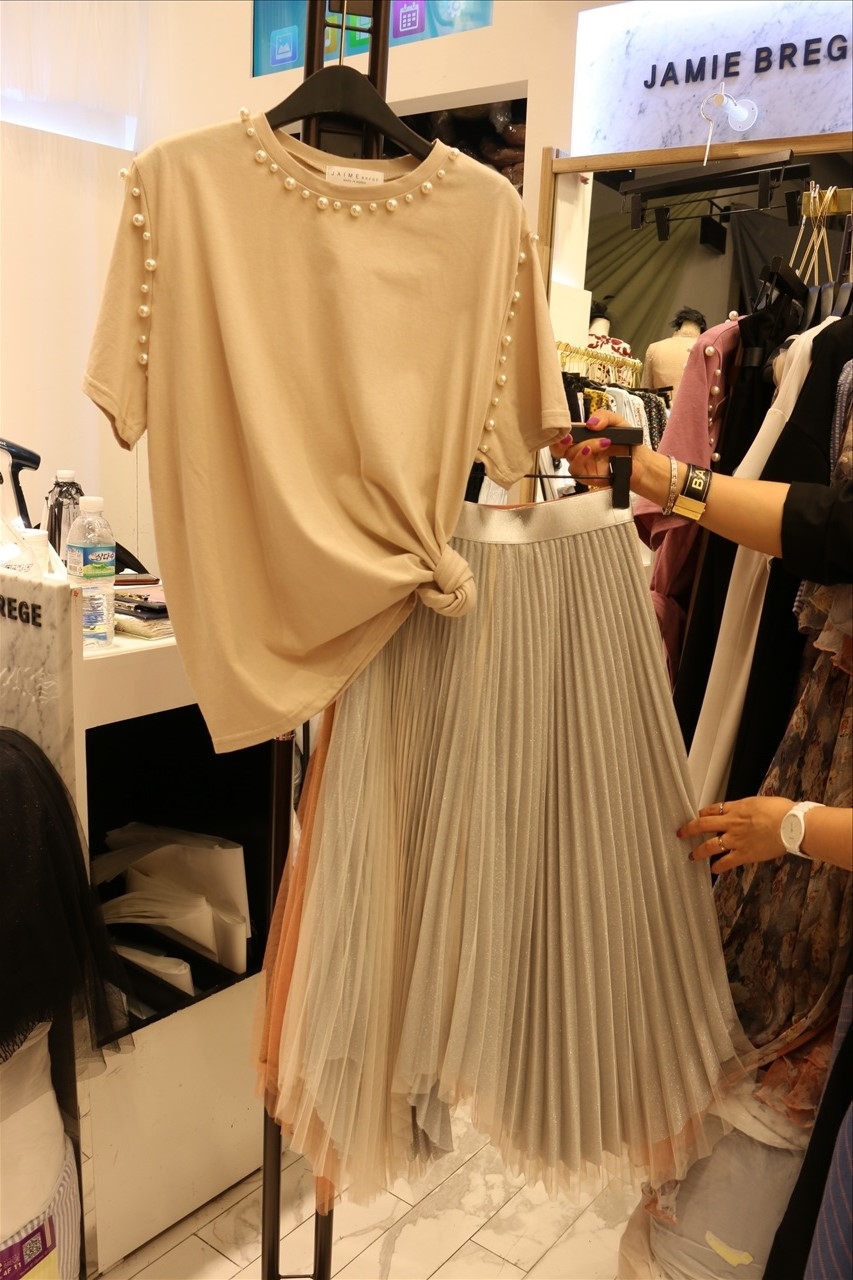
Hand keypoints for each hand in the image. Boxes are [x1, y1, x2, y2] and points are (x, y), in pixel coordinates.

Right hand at [564, 410, 628, 480]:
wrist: (640, 461)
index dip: (559, 432)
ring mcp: (583, 464)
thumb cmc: (628, 443)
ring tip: (602, 442)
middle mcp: (580, 451)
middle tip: (569, 437)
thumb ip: (603, 416)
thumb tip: (590, 423)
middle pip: (558, 449)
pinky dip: (583, 459)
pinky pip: (577, 470)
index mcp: (583, 437)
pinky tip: (592, 451)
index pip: (563, 435)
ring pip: (570, 458)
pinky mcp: (588, 476)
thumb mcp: (617, 422)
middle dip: (560, 443)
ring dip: (583, 447)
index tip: (566, 429)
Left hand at [677, 796, 795, 871]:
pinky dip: (718, 867)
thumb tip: (746, 811)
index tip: (697, 816)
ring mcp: (736, 840)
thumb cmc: (782, 811)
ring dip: (699, 851)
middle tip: (681, 833)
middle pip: (703, 825)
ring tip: (692, 855)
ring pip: (710, 846)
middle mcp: (732, 823)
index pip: (713, 809)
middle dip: (690, 829)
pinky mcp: (744, 854)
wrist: (792, 825)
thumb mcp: (759, 802)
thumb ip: (748, 808)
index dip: (703, 813)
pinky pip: (726, 862)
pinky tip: (713, 870)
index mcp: (736, 808)